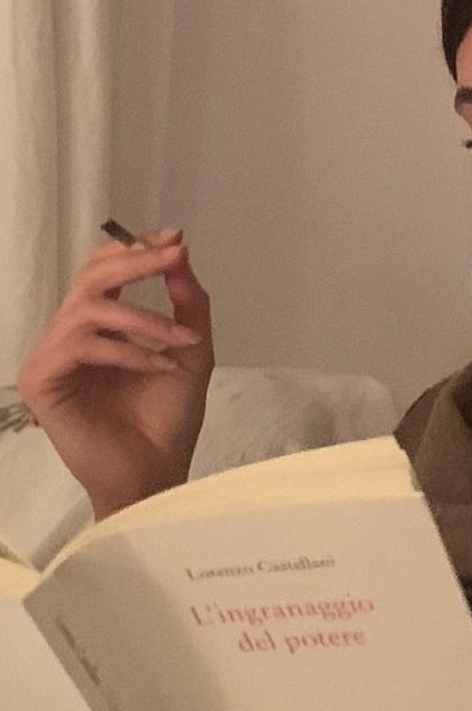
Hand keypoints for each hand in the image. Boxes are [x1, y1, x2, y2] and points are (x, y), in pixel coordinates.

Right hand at [16, 226, 213, 517]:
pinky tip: (160, 368)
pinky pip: (80, 346)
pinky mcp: (41, 380)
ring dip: (143, 318)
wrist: (155, 471)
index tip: (175, 238)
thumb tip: (180, 255)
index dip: (135, 250)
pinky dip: (128, 352)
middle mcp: (71, 335)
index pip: (105, 272)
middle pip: (89, 278)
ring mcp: (53, 357)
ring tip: (180, 339)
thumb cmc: (167, 419)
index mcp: (101, 327)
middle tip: (172, 256)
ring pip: (87, 308)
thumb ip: (188, 305)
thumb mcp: (191, 352)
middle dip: (135, 262)